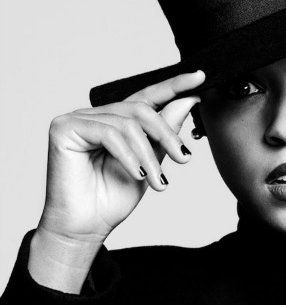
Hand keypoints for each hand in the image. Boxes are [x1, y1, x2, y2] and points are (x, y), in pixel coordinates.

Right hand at [29, 70, 204, 290]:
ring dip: (149, 156)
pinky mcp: (64, 128)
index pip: (148, 96)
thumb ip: (165, 133)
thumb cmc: (113, 198)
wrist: (86, 227)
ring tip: (158, 182)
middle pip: (142, 109)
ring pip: (128, 124)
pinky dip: (128, 156)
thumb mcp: (151, 163)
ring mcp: (78, 118)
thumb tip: (188, 101)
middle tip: (184, 159)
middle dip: (168, 134)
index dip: (174, 85)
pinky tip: (136, 175)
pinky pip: (108, 133)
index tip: (201, 77)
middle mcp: (97, 114)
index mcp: (117, 120)